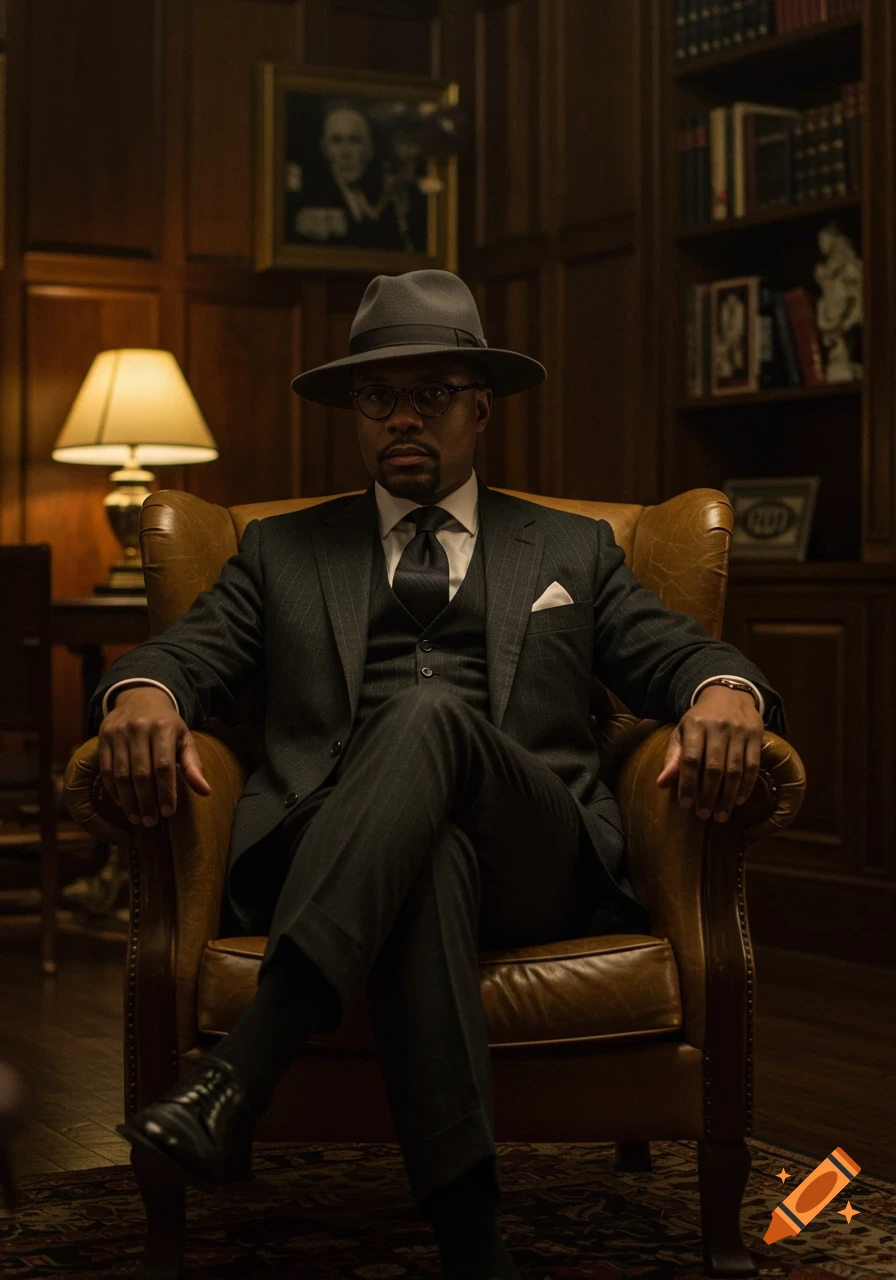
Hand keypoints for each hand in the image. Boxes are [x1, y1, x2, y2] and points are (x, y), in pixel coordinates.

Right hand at [98, 687, 209, 827]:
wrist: (141, 697)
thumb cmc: (167, 725)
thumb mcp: (184, 739)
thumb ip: (193, 765)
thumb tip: (206, 792)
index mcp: (163, 728)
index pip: (163, 766)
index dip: (165, 791)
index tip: (168, 812)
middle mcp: (138, 729)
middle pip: (140, 773)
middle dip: (146, 801)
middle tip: (151, 822)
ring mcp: (118, 733)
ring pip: (120, 774)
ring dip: (128, 801)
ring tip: (137, 818)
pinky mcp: (103, 738)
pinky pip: (106, 770)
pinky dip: (114, 791)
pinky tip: (123, 804)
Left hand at [655, 685, 762, 822]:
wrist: (728, 694)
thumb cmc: (700, 719)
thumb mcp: (682, 732)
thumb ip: (673, 758)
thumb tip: (661, 784)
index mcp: (695, 725)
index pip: (691, 759)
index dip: (688, 784)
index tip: (686, 804)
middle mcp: (718, 727)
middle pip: (714, 768)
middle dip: (709, 795)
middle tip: (704, 814)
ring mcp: (739, 731)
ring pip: (735, 769)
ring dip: (728, 796)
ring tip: (720, 815)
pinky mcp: (756, 735)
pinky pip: (753, 766)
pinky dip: (746, 786)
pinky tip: (738, 800)